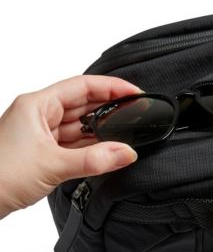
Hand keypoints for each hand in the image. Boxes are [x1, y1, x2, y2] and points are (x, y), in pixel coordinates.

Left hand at [0, 75, 141, 218]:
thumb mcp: (51, 165)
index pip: (82, 86)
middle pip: (83, 105)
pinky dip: (90, 149)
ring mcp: (39, 135)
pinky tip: (104, 153)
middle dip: (109, 110)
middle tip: (136, 115)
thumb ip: (94, 160)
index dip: (111, 87)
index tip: (134, 93)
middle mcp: (38, 116)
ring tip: (124, 137)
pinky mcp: (41, 153)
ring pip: (79, 127)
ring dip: (100, 133)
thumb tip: (126, 153)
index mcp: (37, 105)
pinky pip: (73, 145)